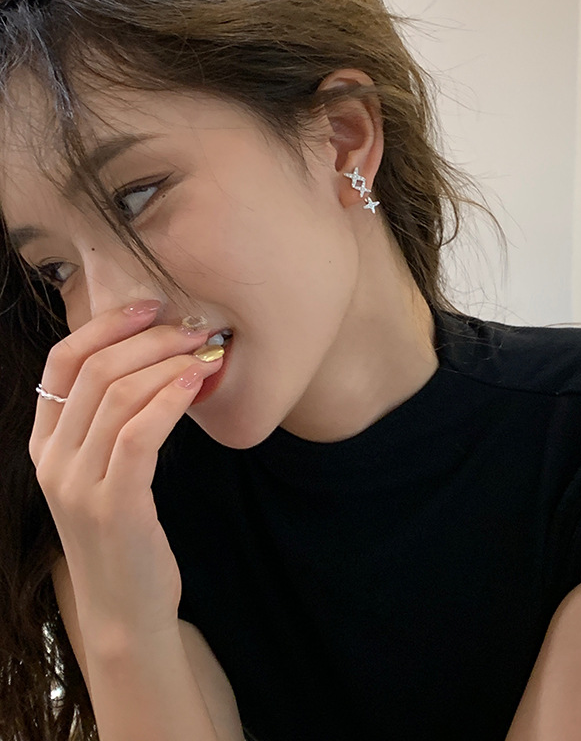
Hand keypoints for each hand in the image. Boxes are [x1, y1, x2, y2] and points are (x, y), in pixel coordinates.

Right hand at [29, 302, 223, 648]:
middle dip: (149, 339)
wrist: (126, 607)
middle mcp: (52, 459)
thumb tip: (157, 360)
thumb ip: (114, 423)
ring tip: (204, 351)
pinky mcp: (114, 505)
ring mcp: (78, 484)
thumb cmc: (127, 531)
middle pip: (94, 371)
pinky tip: (195, 383)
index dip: (105, 325)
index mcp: (45, 443)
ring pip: (117, 397)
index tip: (150, 305)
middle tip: (194, 328)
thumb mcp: (107, 471)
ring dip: (166, 363)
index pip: (61, 362)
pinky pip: (139, 435)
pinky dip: (169, 400)